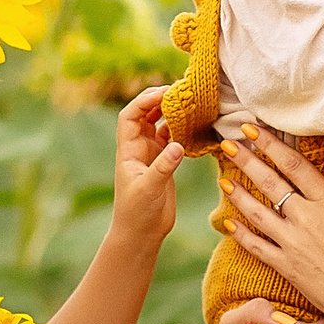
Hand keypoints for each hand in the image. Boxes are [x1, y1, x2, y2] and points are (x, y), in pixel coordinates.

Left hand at [106, 86, 186, 248]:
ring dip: (171, 111)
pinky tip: (196, 122)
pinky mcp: (164, 162)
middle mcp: (138, 148)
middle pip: (145, 113)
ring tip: (190, 100)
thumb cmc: (137, 214)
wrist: (141, 234)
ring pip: (159, 123)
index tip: (164, 93)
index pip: (130, 115)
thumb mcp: (149, 190)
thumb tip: (178, 145)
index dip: (144, 101)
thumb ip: (163, 167)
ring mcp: (151, 154)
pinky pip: (172, 137)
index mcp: (128, 151)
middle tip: (181, 90)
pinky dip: (182, 127)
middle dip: (159, 99)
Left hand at [222, 133, 323, 323]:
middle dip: (246, 160)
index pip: (294, 165)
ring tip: (222, 179)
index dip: (270, 144)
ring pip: (258, 213)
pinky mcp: (286, 267)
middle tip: (227, 143)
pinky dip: (240, 235)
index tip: (252, 128)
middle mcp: (307, 219)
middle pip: (270, 183)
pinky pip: (257, 247)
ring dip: (238, 194)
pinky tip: (227, 223)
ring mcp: (293, 244)